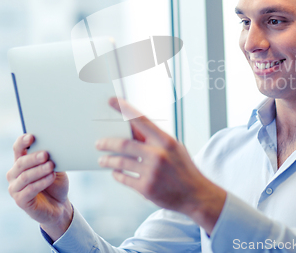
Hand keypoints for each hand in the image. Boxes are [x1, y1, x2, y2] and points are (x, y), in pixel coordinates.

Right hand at [6, 134, 72, 240]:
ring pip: (25, 177)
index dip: (22, 142)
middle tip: (46, 154)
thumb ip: (51, 158)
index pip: (17, 149)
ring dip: (39, 170)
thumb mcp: (55, 167)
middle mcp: (14, 174)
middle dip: (33, 157)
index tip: (31, 136)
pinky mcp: (20, 201)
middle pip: (20, 162)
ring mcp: (15, 188)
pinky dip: (41, 182)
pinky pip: (29, 190)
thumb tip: (53, 146)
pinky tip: (51, 177)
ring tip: (51, 166)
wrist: (59, 205)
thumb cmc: (55, 183)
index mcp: (21, 162)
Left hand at [96, 98, 226, 234]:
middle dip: (107, 143)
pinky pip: (124, 178)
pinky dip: (117, 175)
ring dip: (108, 160)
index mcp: (166, 141)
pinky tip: (115, 172)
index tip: (111, 101)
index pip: (141, 120)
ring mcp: (151, 172)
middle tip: (98, 143)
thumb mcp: (174, 149)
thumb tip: (133, 130)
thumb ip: (155, 140)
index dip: (124, 109)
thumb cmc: (183, 168)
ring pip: (121, 162)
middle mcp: (158, 155)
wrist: (196, 195)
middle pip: (124, 144)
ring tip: (102, 160)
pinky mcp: (146, 189)